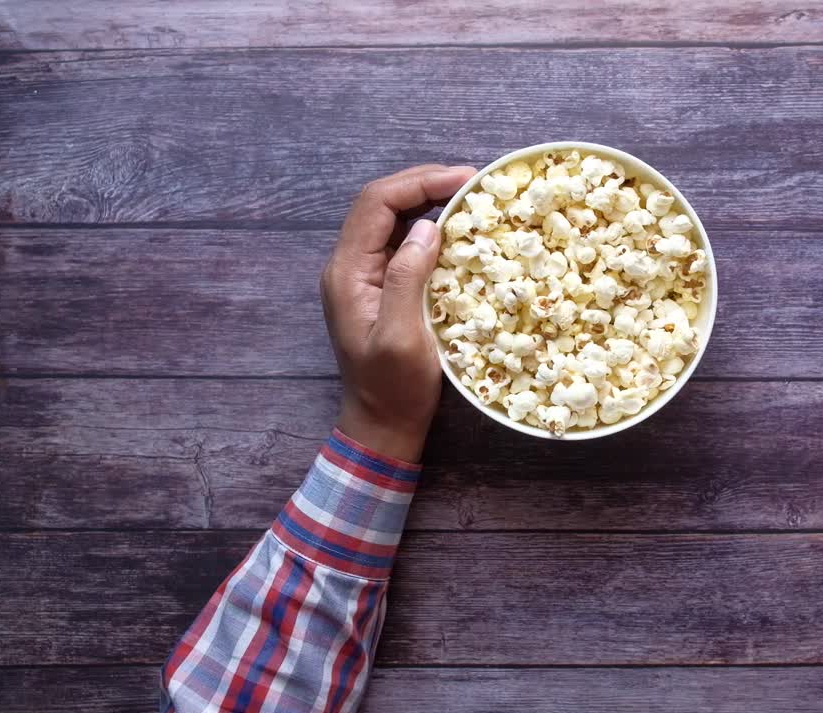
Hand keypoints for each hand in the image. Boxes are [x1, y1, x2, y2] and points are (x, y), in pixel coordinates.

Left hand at [322, 165, 476, 461]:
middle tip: (474, 181)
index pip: (377, 203)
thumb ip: (407, 278)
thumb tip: (428, 227)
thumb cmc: (393, 388)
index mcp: (348, 272)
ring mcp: (364, 276)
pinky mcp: (381, 287)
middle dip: (426, 183)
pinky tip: (460, 230)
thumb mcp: (403, 337)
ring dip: (430, 201)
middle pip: (382, 203)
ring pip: (393, 219)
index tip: (465, 179)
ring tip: (471, 197)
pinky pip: (403, 243)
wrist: (382, 425)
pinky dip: (431, 228)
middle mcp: (350, 266)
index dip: (420, 182)